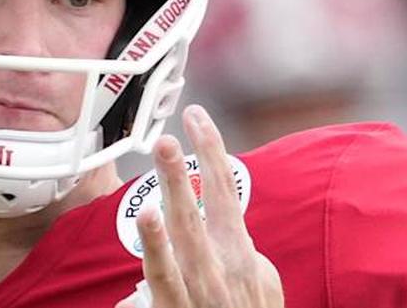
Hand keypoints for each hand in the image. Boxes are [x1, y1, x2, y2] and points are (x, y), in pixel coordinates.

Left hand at [117, 105, 282, 307]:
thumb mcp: (258, 288)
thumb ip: (234, 258)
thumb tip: (213, 237)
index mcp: (241, 252)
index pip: (224, 189)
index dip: (212, 149)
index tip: (196, 115)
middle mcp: (226, 266)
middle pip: (204, 206)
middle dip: (184, 169)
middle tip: (167, 134)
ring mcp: (205, 290)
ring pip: (186, 234)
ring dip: (173, 193)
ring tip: (161, 154)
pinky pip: (165, 278)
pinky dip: (158, 246)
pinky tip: (148, 218)